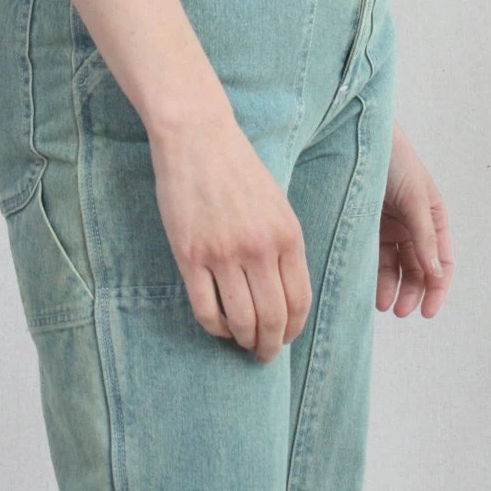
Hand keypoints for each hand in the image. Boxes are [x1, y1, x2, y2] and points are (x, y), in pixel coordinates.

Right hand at [150, 109, 312, 363]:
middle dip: (270, 346)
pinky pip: (206, 309)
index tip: (286, 338)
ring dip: (244, 340)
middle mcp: (260, 249)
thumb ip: (284, 244)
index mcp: (287, 236)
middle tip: (263, 354)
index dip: (294, 330)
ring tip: (241, 343)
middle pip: (273, 319)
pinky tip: (217, 326)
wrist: (197, 136)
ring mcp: (224, 254)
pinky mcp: (190, 256)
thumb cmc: (237, 168)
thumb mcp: (277, 203)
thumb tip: (284, 293)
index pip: (300, 302)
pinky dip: (214, 328)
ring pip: (241, 320)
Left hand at [378, 118, 452, 318]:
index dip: (436, 288)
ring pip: (394, 267)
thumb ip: (423, 237)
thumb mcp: (414, 198)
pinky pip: (372, 256)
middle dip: (412, 292)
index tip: (426, 311)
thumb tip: (434, 275)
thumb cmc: (393, 159)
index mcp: (433, 218)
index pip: (441, 263)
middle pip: (417, 269)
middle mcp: (413, 225)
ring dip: (391, 288)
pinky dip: (373, 274)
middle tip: (400, 311)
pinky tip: (369, 289)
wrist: (357, 133)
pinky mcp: (365, 226)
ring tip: (381, 304)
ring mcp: (388, 227)